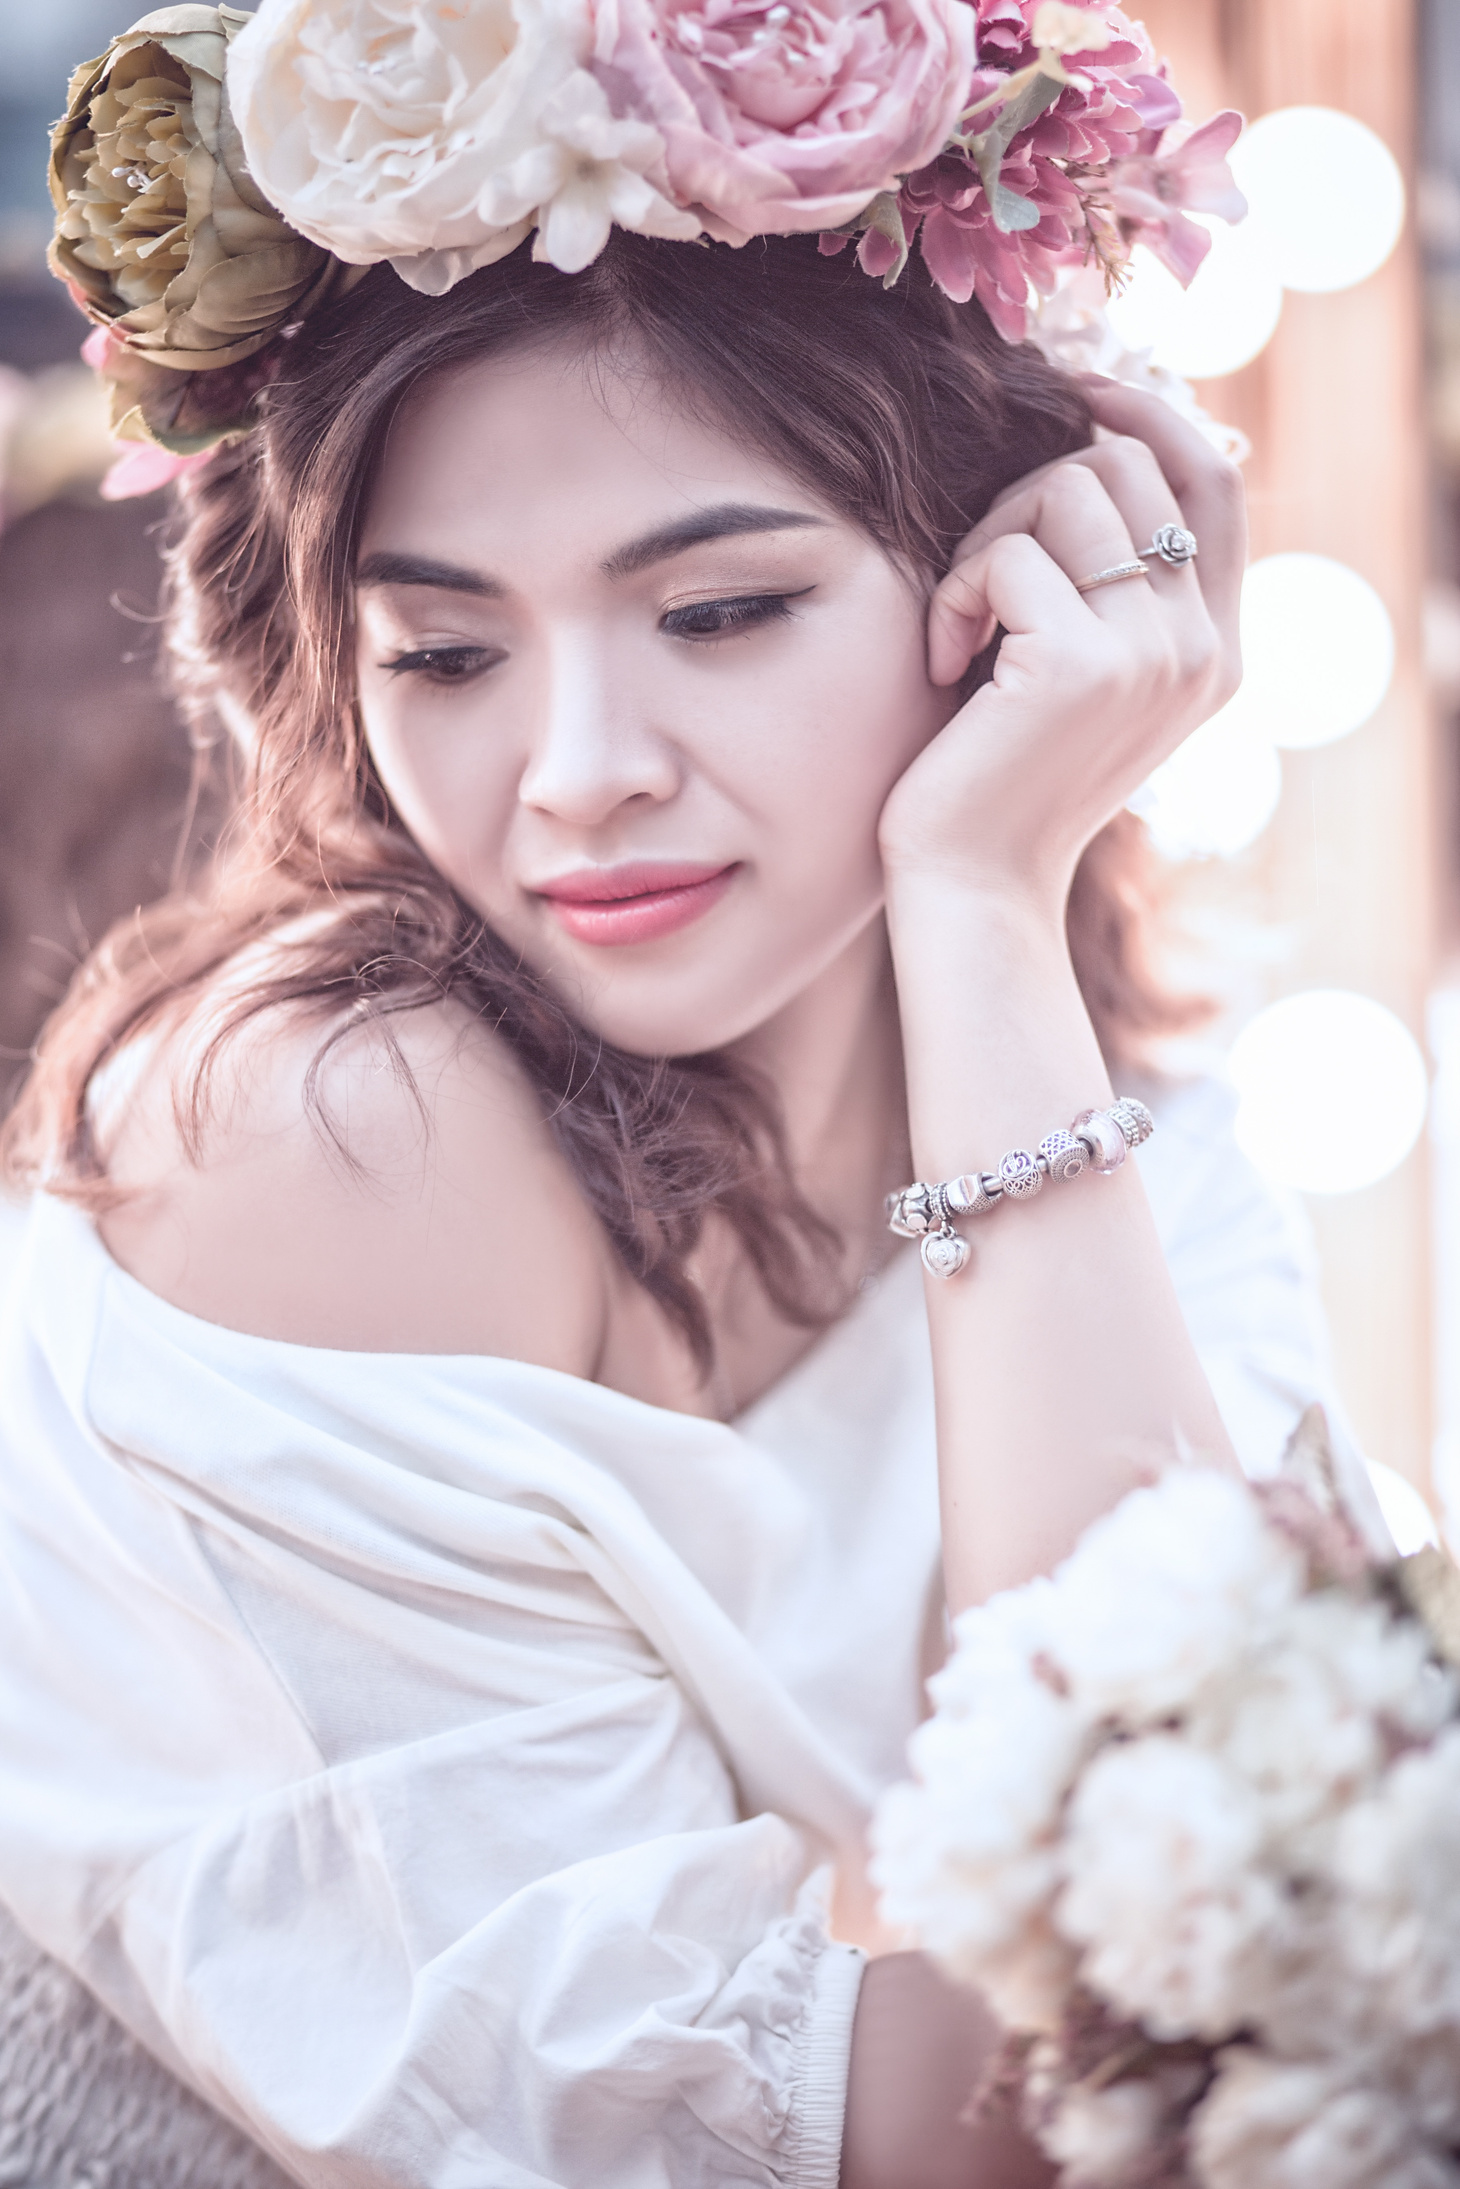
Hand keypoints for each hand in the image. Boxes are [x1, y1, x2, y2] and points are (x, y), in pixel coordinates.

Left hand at [878, 379, 1245, 916]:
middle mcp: (1203, 647)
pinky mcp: (1081, 664)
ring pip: (1066, 491)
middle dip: (1028, 497)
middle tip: (980, 578)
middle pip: (1126, 465)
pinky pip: (1006, 554)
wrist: (974, 885)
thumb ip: (1110, 586)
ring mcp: (1153, 652)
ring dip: (986, 542)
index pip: (1214, 480)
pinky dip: (954, 593)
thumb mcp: (1076, 673)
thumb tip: (1093, 444)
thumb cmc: (998, 778)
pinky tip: (941, 659)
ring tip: (962, 624)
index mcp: (1216, 649)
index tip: (1075, 387)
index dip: (1149, 414)